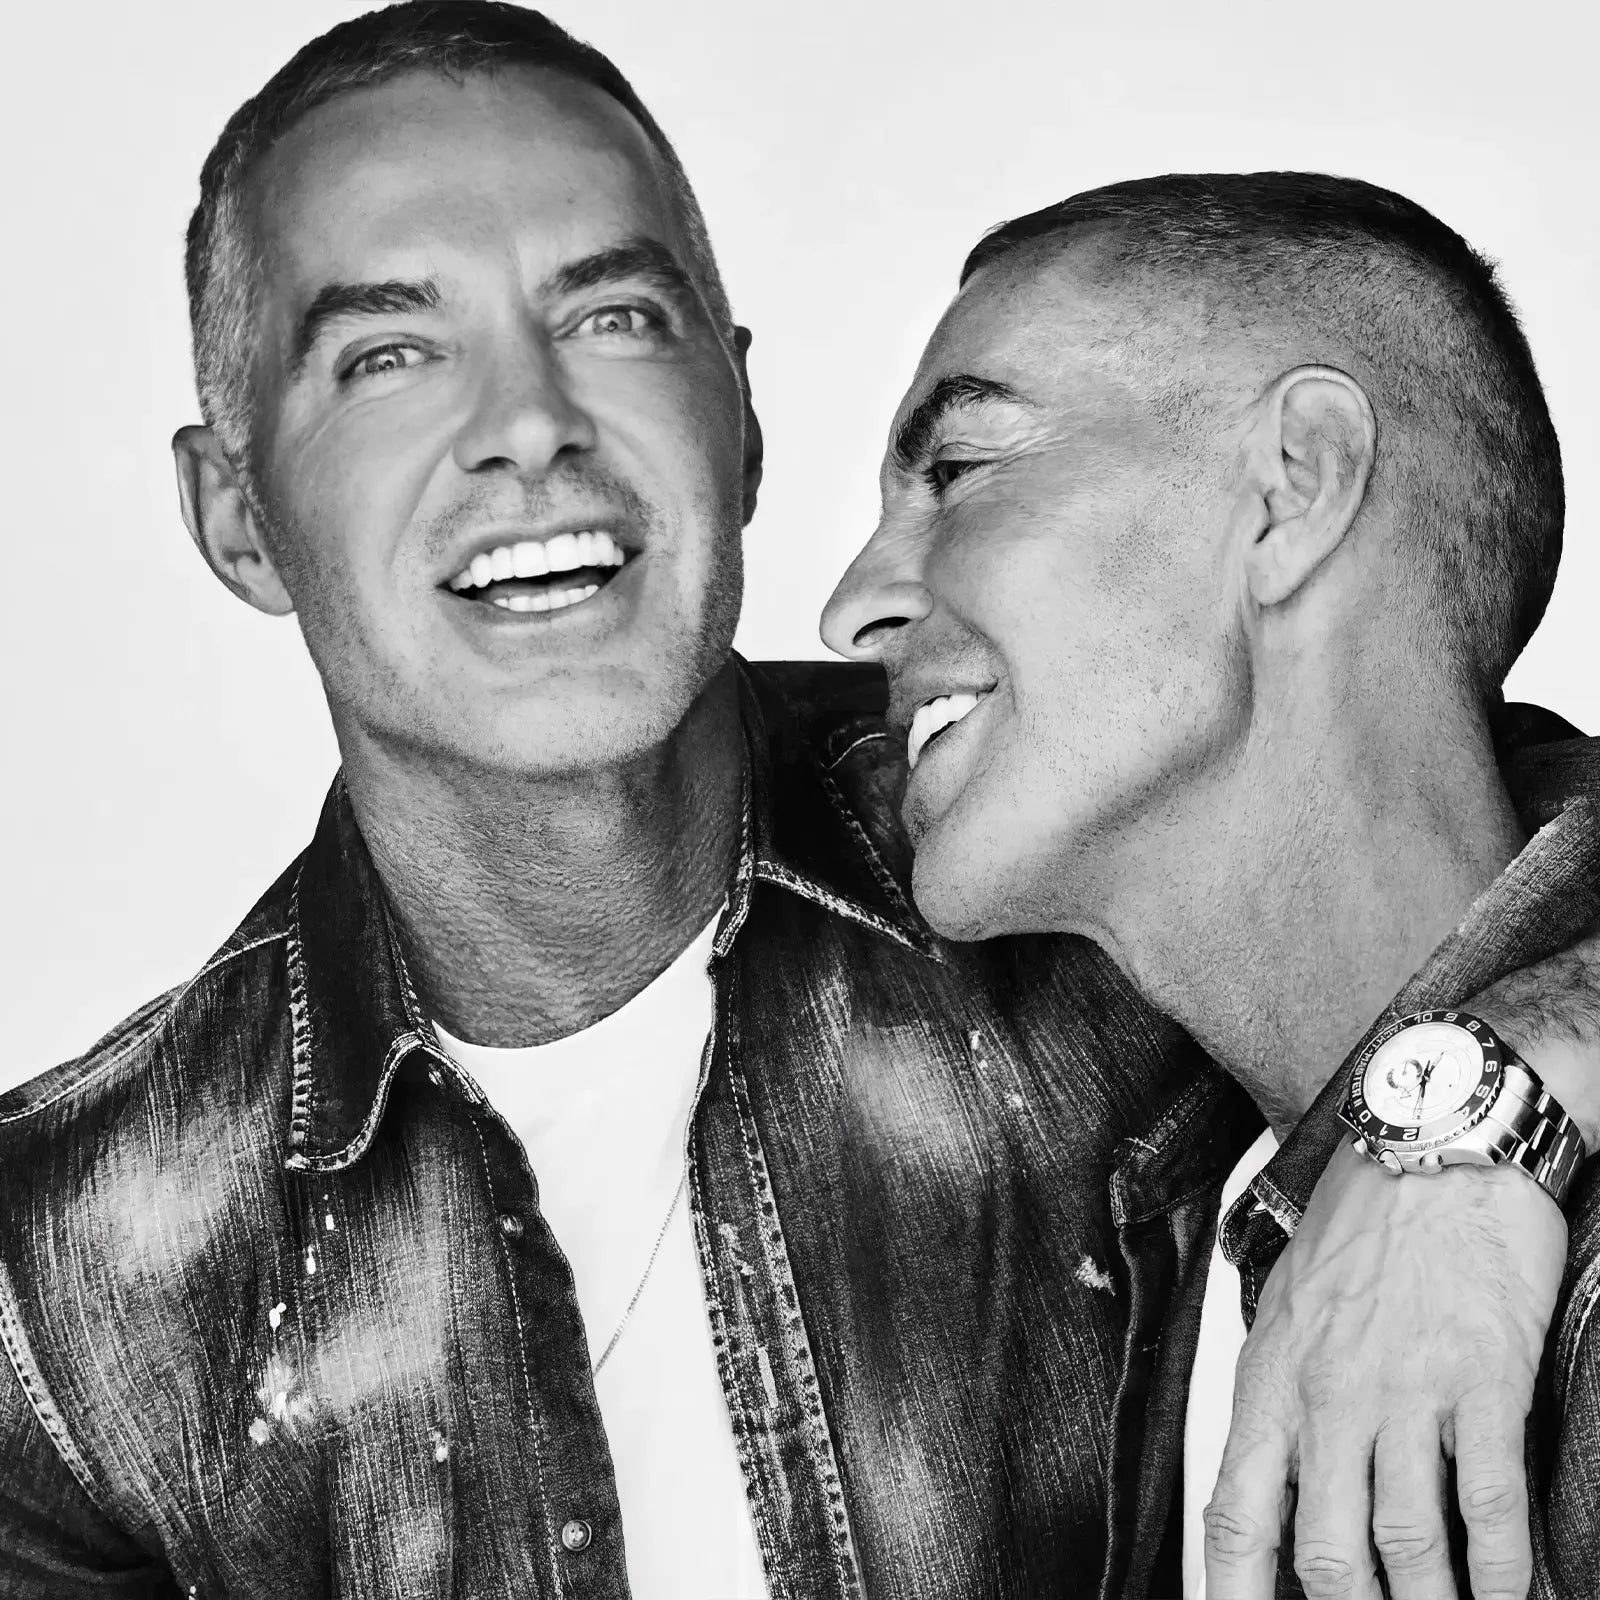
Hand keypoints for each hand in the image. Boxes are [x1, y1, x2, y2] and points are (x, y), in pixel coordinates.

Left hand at [1204, 1137, 1564, 1599]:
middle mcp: (1329, 1394)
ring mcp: (1406, 1390)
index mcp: (1272, 1377)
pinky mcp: (1481, 1379)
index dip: (1233, 1593)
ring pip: (1407, 1545)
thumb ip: (1282, 1391)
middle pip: (1324, 1553)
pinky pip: (1489, 1503)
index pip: (1236, 1513)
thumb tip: (1281, 1477)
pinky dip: (1503, 1574)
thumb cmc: (1362, 1223)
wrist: (1436, 1144)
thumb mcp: (1287, 1302)